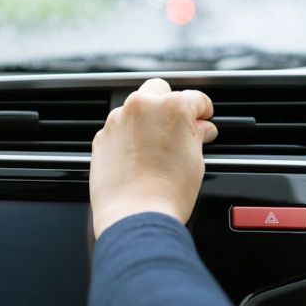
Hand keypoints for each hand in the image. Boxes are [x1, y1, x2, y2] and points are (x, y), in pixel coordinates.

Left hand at [89, 78, 216, 237]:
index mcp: (172, 106)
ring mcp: (118, 120)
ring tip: (157, 146)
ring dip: (147, 119)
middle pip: (159, 90)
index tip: (203, 119)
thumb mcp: (196, 159)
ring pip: (136, 107)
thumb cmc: (168, 192)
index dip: (203, 110)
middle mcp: (142, 106)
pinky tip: (138, 156)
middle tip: (180, 127)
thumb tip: (201, 129)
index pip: (195, 98)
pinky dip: (128, 136)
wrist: (134, 215)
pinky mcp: (102, 136)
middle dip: (170, 104)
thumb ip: (197, 135)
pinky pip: (119, 127)